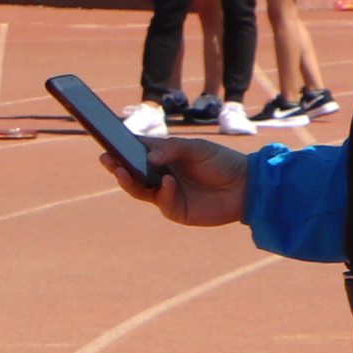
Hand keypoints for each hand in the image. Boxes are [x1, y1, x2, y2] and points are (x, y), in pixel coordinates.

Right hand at [108, 133, 246, 227]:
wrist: (247, 187)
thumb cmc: (222, 162)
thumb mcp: (197, 148)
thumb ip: (171, 149)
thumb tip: (147, 158)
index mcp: (163, 156)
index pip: (136, 151)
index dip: (121, 147)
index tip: (106, 143)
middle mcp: (160, 174)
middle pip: (131, 172)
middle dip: (116, 165)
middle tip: (105, 159)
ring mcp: (165, 193)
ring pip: (138, 189)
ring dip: (128, 181)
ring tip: (120, 171)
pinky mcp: (174, 209)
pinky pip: (161, 200)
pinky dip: (163, 191)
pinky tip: (166, 182)